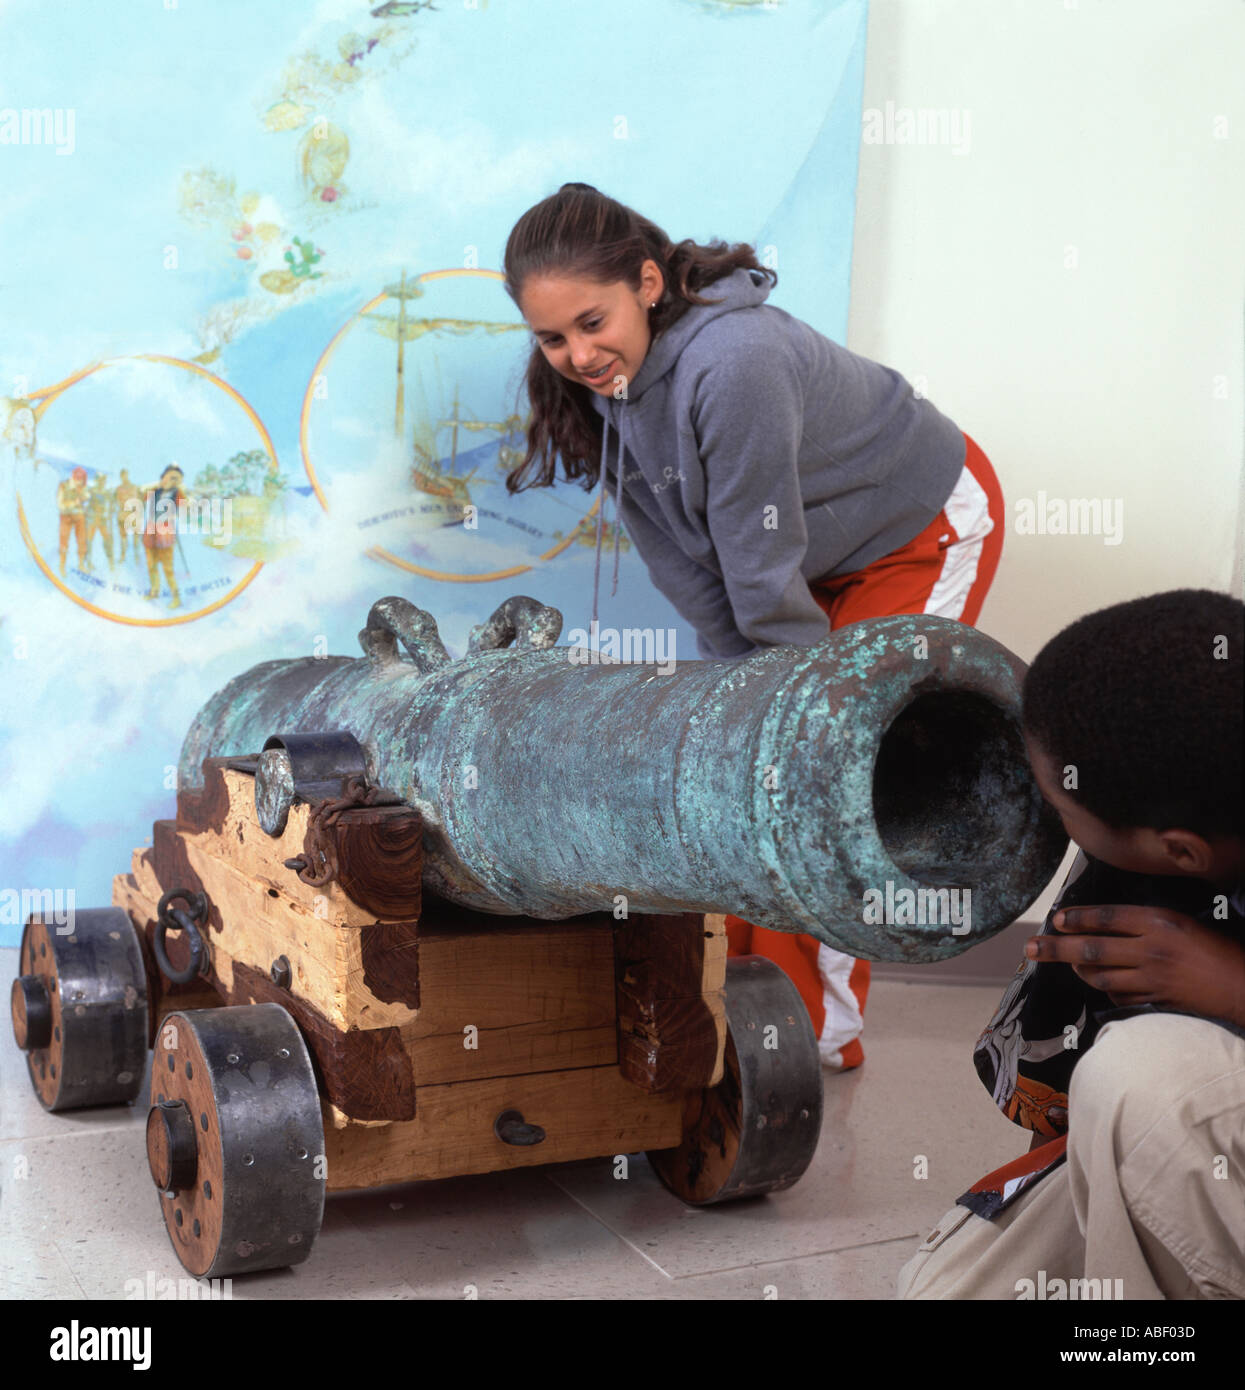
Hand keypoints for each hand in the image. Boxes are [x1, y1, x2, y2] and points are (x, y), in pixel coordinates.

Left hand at [1025, 904, 1244, 1026]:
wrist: (1244, 985)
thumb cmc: (1216, 948)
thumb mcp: (1182, 922)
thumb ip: (1144, 922)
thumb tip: (1104, 923)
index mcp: (1160, 923)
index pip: (1107, 917)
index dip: (1077, 918)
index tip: (1055, 919)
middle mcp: (1151, 950)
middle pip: (1092, 948)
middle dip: (1055, 947)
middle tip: (1029, 948)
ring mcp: (1152, 978)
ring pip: (1100, 976)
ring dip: (1078, 970)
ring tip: (1067, 963)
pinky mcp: (1156, 1002)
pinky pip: (1119, 997)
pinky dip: (1105, 990)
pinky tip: (1100, 983)